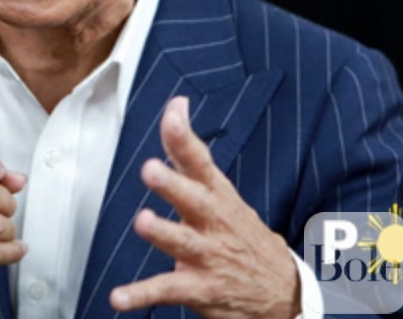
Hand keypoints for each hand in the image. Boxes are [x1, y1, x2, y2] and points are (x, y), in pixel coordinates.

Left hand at [110, 96, 300, 317]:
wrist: (283, 290)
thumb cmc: (239, 232)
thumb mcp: (220, 190)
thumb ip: (188, 153)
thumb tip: (175, 106)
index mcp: (217, 195)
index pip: (200, 160)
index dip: (184, 136)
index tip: (174, 111)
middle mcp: (213, 221)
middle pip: (194, 199)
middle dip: (173, 184)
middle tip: (151, 169)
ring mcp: (208, 255)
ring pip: (184, 242)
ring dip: (163, 232)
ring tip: (144, 222)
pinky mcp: (200, 287)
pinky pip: (167, 290)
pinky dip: (141, 295)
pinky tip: (119, 297)